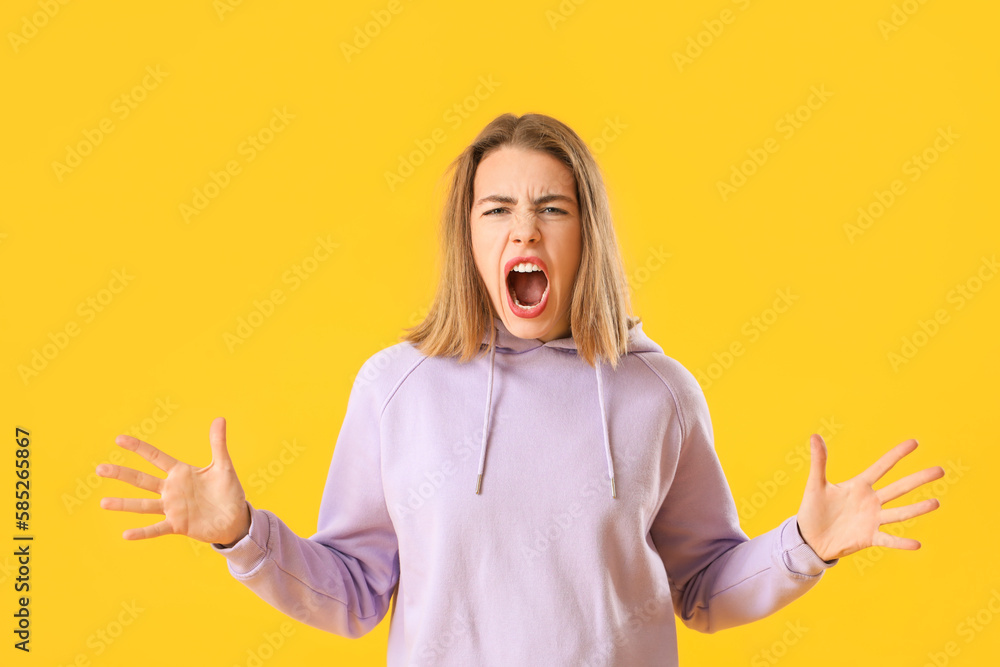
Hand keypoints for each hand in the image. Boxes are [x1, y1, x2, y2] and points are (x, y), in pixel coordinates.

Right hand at [97, 417, 250, 545]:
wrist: (235, 517)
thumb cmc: (228, 491)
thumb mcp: (223, 466)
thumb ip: (218, 443)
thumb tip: (220, 418)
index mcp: (181, 473)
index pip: (156, 457)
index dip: (138, 448)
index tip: (119, 439)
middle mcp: (172, 490)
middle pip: (142, 480)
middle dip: (122, 474)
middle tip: (100, 469)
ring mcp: (173, 508)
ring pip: (144, 505)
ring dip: (124, 504)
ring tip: (103, 502)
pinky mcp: (178, 525)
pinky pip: (157, 529)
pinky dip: (142, 532)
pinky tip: (126, 534)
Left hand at [795, 434, 942, 561]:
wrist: (809, 538)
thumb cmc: (813, 510)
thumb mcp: (816, 485)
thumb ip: (819, 461)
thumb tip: (814, 435)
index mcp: (859, 486)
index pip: (882, 467)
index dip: (897, 454)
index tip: (914, 442)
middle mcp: (871, 501)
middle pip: (899, 488)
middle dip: (918, 479)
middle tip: (940, 470)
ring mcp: (872, 519)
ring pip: (899, 513)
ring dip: (917, 509)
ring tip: (936, 503)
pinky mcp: (869, 537)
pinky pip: (888, 539)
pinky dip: (901, 542)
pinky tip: (917, 544)